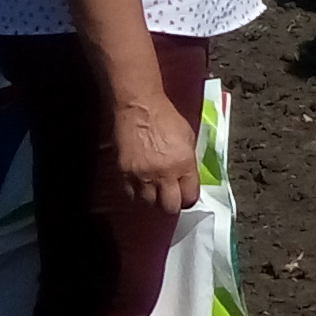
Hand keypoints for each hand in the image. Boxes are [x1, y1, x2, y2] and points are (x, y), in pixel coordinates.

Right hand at [108, 84, 200, 215]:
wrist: (139, 108)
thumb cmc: (167, 118)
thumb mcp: (188, 138)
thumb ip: (189, 163)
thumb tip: (188, 179)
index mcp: (184, 164)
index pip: (190, 197)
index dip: (189, 198)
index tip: (186, 196)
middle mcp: (164, 174)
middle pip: (170, 207)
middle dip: (172, 204)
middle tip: (171, 196)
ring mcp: (142, 175)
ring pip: (149, 203)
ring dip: (154, 198)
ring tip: (155, 188)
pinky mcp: (125, 173)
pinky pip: (132, 194)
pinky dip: (138, 192)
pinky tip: (141, 184)